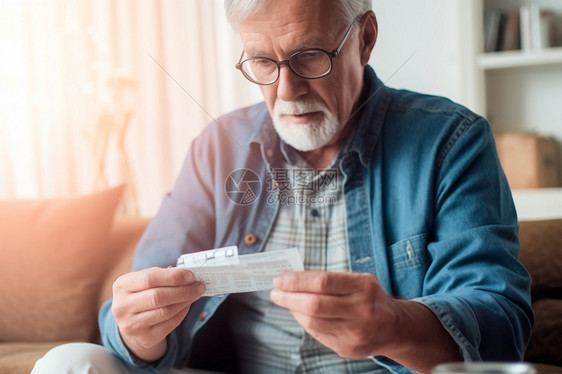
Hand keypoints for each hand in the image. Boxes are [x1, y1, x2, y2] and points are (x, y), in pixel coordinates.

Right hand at [111, 267, 205, 361]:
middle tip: (199, 286)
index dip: (173, 276)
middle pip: (158, 297)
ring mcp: (132, 325)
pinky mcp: (145, 338)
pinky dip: (183, 312)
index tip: (190, 275)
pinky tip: (187, 304)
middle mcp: (122, 307)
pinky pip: (170, 323)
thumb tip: (188, 276)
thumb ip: (162, 276)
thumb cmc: (141, 294)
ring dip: (186, 301)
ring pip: (166, 311)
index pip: (149, 278)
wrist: (131, 321)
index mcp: (122, 286)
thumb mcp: (143, 281)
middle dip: (183, 290)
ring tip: (196, 293)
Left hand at [270, 271, 400, 357]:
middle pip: (315, 304)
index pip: (322, 282)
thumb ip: (330, 279)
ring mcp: (355, 332)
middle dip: (289, 297)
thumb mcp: (359, 280)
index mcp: (364, 287)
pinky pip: (317, 334)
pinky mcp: (348, 348)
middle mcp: (361, 310)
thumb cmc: (370, 297)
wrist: (395, 328)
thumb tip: (293, 279)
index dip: (296, 280)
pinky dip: (304, 322)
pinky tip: (299, 313)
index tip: (280, 279)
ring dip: (293, 310)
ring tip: (284, 300)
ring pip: (313, 322)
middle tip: (275, 291)